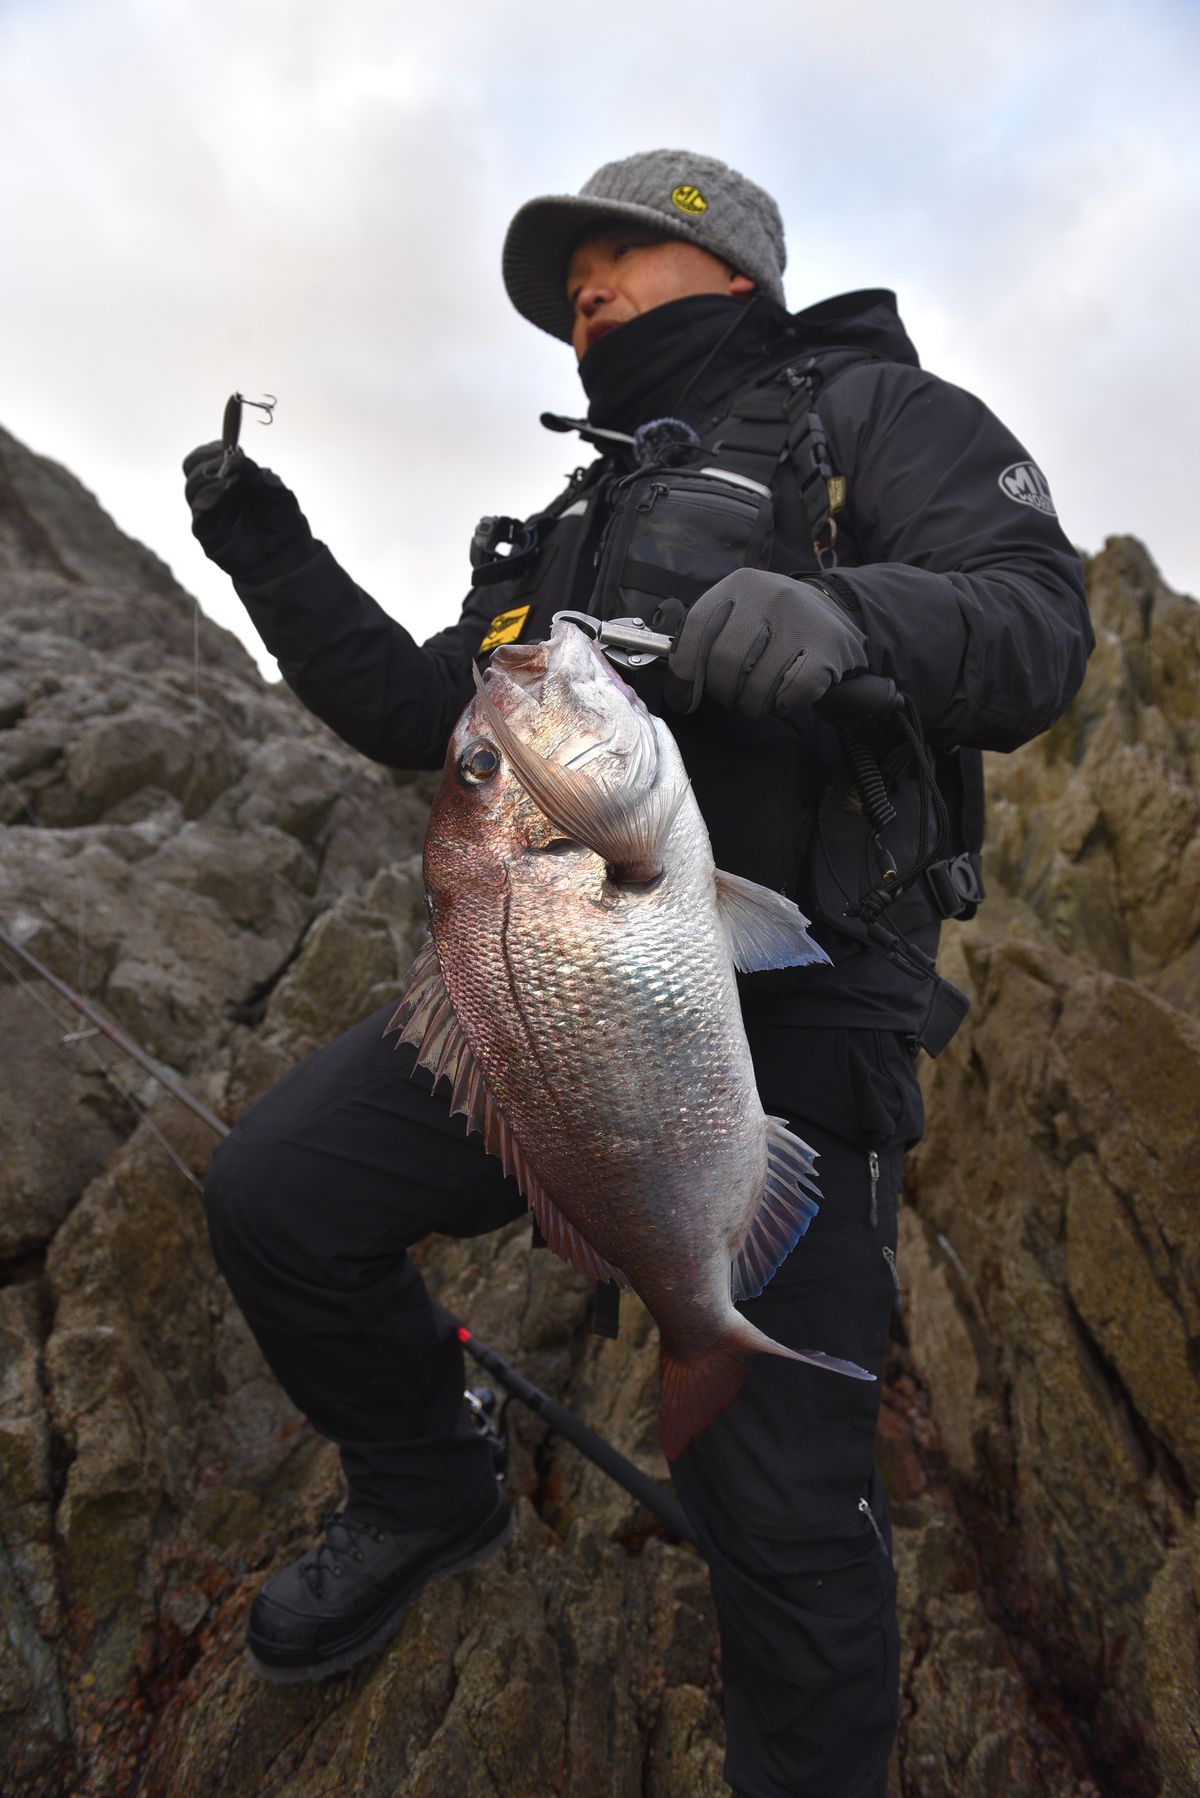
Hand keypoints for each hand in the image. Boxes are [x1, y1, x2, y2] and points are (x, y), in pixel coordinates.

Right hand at [181, 442, 314, 583]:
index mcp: (228, 480)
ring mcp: (209, 513)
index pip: (205, 458)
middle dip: (206, 458)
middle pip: (191, 468)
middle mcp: (214, 495)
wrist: (288, 555)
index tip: (228, 445)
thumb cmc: (283, 521)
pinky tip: (227, 489)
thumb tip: (233, 456)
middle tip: (226, 459)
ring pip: (191, 486)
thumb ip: (253, 470)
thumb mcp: (274, 488)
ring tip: (233, 478)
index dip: (211, 448)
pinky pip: (198, 509)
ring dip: (209, 475)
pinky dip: (210, 494)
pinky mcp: (206, 532)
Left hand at [665, 568, 866, 718]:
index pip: (698, 626)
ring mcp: (801, 619)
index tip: (684, 696)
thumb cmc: (774, 622)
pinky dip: (783, 704)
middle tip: (730, 697)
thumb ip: (707, 641)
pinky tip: (785, 695)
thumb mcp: (739, 614)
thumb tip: (681, 692)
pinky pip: (791, 693)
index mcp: (741, 584)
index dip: (685, 669)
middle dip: (722, 692)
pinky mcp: (828, 646)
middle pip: (726, 660)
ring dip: (751, 705)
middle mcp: (771, 594)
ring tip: (755, 699)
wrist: (836, 613)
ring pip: (757, 684)